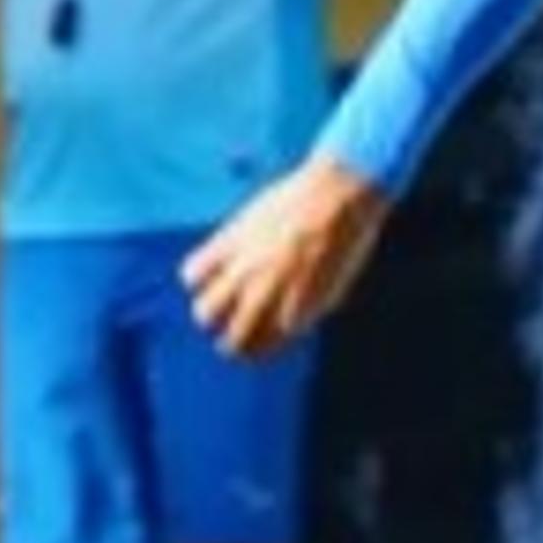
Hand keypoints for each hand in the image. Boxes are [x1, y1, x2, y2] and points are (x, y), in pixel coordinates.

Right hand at [184, 156, 391, 359]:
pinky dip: (195, 276)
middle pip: (232, 338)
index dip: (254, 350)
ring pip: (206, 310)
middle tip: (229, 335)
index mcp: (296, 313)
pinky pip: (194, 270)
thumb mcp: (337, 286)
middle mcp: (267, 296)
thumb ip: (309, 310)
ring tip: (213, 306)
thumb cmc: (348, 239)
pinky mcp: (231, 238)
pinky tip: (207, 271)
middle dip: (229, 343)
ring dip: (208, 313)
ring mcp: (246, 267)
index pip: (262, 349)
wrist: (341, 192)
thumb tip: (286, 323)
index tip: (251, 344)